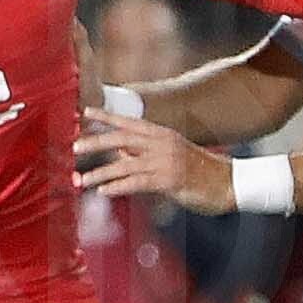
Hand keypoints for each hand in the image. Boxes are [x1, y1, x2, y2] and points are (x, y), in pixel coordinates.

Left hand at [72, 108, 231, 213]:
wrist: (229, 183)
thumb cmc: (198, 172)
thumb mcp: (170, 156)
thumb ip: (143, 153)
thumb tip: (116, 153)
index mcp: (162, 134)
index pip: (129, 122)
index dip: (107, 116)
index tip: (86, 111)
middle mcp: (162, 144)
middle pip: (122, 139)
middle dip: (96, 142)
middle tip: (74, 147)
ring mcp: (166, 161)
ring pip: (125, 165)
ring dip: (100, 173)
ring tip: (81, 180)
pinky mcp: (169, 180)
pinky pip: (137, 182)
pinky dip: (118, 187)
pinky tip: (104, 191)